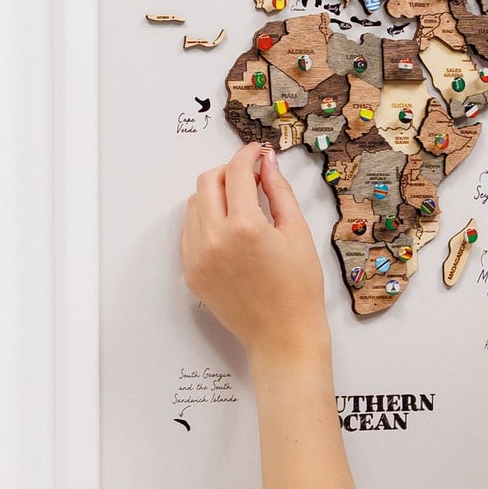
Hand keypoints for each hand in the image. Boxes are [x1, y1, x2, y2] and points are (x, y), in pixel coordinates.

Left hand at [180, 141, 330, 366]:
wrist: (282, 336)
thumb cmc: (298, 288)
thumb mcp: (297, 233)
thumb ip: (279, 192)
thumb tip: (267, 163)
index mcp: (245, 227)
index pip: (237, 173)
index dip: (248, 155)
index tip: (258, 153)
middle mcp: (214, 239)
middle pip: (207, 182)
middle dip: (228, 171)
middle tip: (250, 176)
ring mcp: (197, 257)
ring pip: (194, 205)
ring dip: (214, 194)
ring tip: (241, 204)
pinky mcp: (191, 272)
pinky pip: (189, 232)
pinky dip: (204, 220)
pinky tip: (227, 227)